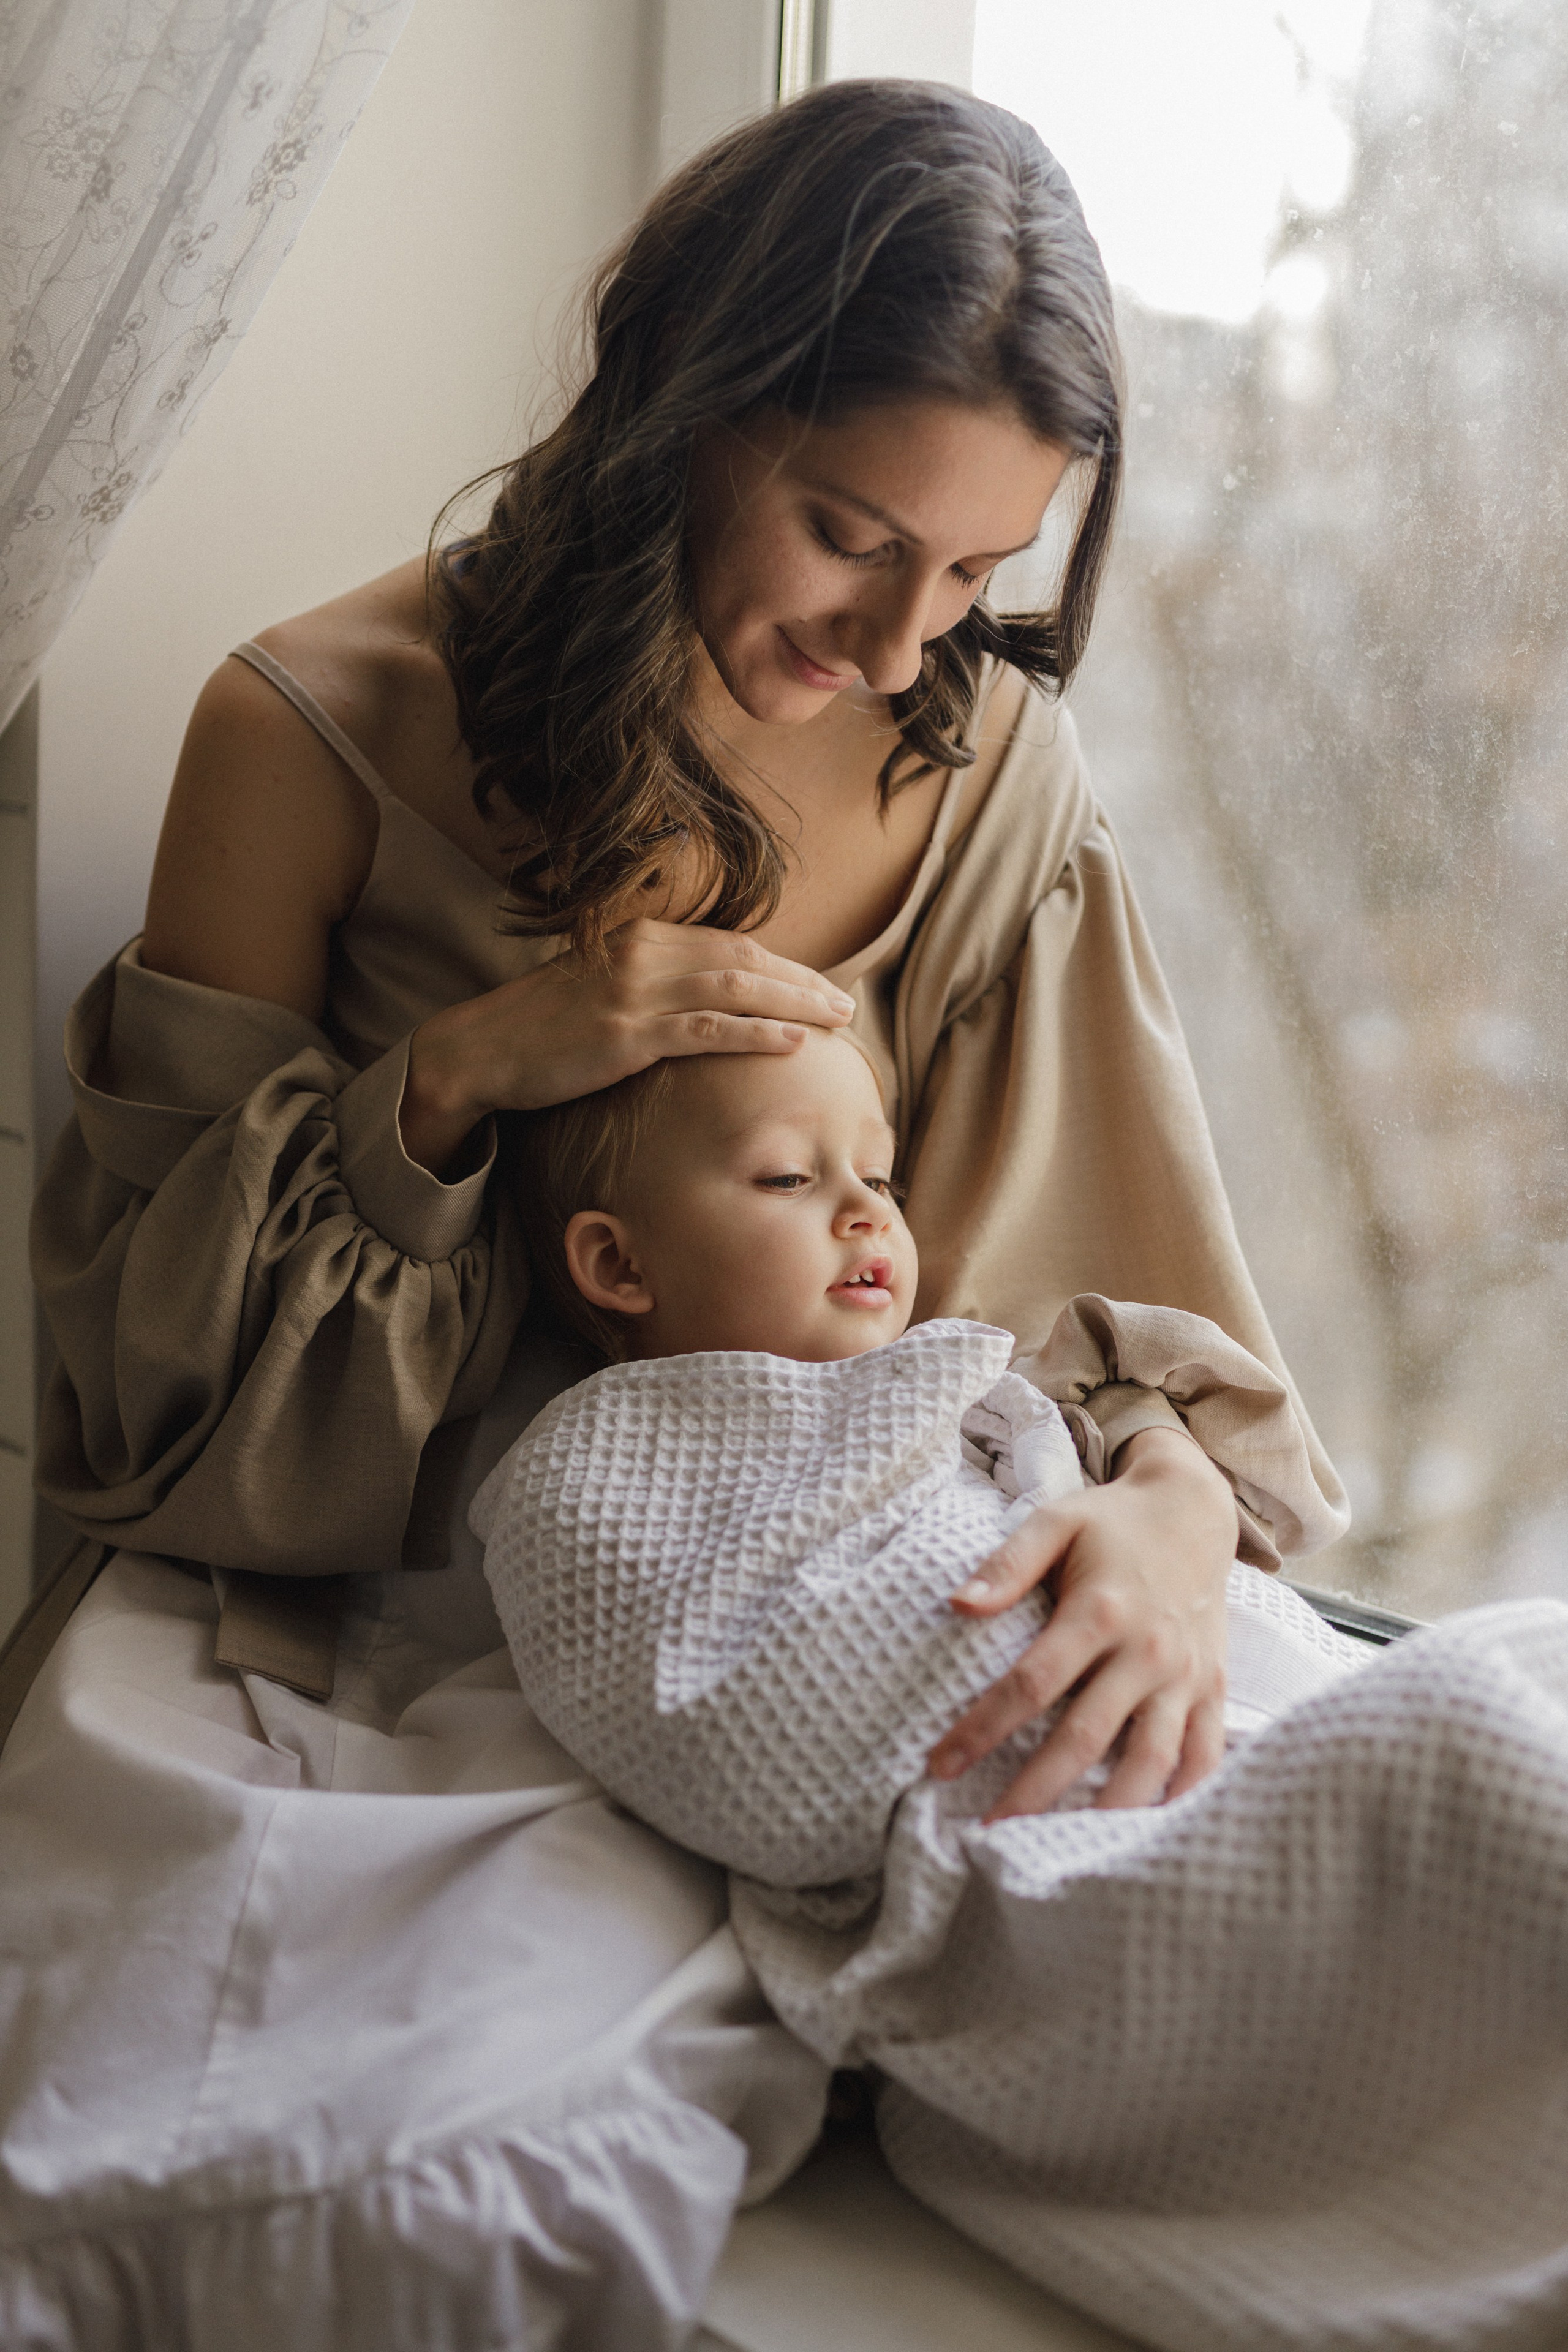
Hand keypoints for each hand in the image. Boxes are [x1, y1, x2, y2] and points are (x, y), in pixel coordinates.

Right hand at [400, 918, 854, 1171]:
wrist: (483, 1049)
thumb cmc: (545, 1028)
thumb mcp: (604, 988)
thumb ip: (654, 983)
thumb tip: (709, 999)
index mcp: (642, 937)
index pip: (732, 944)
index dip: (784, 965)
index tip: (821, 985)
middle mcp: (643, 954)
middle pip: (745, 959)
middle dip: (803, 981)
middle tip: (846, 1004)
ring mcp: (635, 992)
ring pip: (736, 989)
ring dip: (795, 1003)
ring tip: (835, 1020)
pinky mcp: (627, 1034)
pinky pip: (707, 1030)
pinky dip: (755, 1033)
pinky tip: (792, 1042)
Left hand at [927, 1427, 1234, 1817]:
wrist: (1196, 1508)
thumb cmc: (1112, 1520)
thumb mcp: (1055, 1521)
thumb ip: (1007, 1564)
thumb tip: (957, 1605)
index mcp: (1101, 1611)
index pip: (1031, 1685)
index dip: (981, 1729)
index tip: (939, 1766)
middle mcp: (1146, 1651)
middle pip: (1084, 1737)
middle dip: (1034, 1790)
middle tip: (990, 1830)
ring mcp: (1185, 1675)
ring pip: (1148, 1760)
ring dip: (1105, 1809)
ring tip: (1060, 1843)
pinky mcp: (1213, 1687)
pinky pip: (1203, 1755)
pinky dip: (1179, 1795)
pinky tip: (1144, 1825)